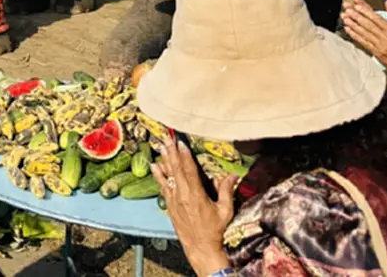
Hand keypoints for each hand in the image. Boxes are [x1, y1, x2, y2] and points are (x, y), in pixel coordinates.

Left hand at [152, 140, 234, 275]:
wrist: (200, 248)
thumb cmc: (215, 230)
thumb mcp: (225, 211)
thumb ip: (226, 192)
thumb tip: (231, 176)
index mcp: (196, 195)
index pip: (189, 170)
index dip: (185, 155)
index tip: (181, 142)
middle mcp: (182, 195)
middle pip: (176, 169)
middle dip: (171, 152)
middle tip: (166, 138)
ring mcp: (174, 200)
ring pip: (168, 176)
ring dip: (164, 160)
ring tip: (160, 146)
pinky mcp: (169, 206)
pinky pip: (163, 187)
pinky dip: (158, 176)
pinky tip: (154, 166)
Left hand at [343, 0, 386, 78]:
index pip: (377, 19)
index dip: (366, 11)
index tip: (357, 5)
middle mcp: (385, 38)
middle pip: (368, 24)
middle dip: (356, 16)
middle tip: (347, 9)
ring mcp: (379, 45)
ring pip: (364, 33)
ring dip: (353, 24)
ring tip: (345, 17)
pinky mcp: (375, 52)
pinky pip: (363, 42)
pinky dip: (355, 35)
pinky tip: (348, 29)